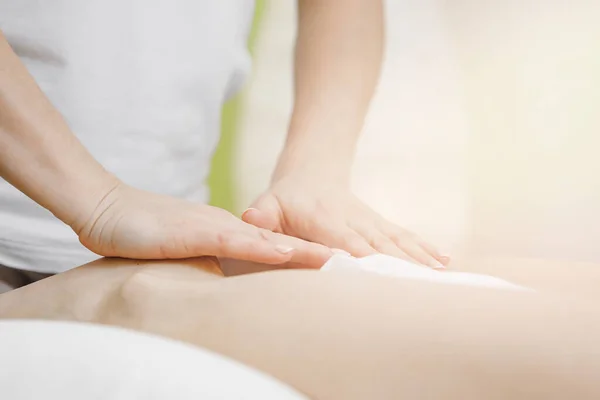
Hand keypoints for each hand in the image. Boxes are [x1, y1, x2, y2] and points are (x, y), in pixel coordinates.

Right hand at [71, 182, 332, 267]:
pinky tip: (288, 253)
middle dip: (317, 255)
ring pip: (268, 242)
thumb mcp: (181, 251)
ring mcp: (213, 228)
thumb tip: (227, 282)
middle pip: (280, 244)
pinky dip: (264, 248)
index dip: (305, 259)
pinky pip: (236, 241)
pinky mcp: (195, 232)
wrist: (105, 208)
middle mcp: (227, 228)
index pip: (273, 250)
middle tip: (356, 266)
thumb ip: (207, 261)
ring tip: (340, 262)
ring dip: (303, 252)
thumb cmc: (139, 232)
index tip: (337, 271)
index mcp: (226, 235)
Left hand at [242, 176, 448, 268]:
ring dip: (420, 259)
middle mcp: (353, 219)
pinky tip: (446, 262)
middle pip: (380, 245)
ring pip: (398, 241)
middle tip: (423, 289)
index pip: (346, 242)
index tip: (381, 277)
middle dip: (401, 267)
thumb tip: (251, 219)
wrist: (311, 173)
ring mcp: (370, 221)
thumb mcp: (267, 203)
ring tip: (444, 277)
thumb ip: (260, 214)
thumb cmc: (285, 199)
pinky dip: (425, 248)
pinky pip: (404, 236)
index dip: (363, 258)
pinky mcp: (380, 224)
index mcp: (324, 218)